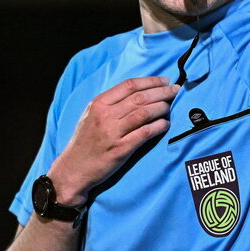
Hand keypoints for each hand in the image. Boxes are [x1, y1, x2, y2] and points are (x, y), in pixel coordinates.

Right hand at [48, 77, 178, 203]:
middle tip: (176, 90)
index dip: (151, 81)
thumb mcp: (91, 115)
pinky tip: (165, 124)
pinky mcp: (121, 149)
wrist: (74, 169)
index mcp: (98, 103)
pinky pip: (145, 132)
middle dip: (162, 92)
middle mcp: (105, 115)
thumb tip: (140, 92)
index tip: (165, 81)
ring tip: (170, 106)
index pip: (130, 85)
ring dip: (162, 107)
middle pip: (140, 97)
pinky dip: (159, 126)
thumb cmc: (86, 141)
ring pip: (144, 112)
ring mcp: (113, 132)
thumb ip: (111, 103)